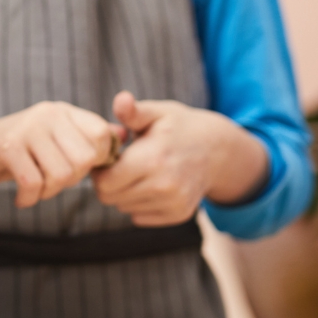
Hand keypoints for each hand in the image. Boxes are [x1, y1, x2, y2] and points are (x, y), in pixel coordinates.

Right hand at [0, 101, 121, 207]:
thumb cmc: (17, 154)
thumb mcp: (53, 141)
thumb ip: (85, 139)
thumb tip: (122, 136)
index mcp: (63, 112)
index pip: (102, 135)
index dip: (95, 161)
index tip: (74, 169)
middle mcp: (48, 114)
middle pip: (84, 159)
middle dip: (70, 181)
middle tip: (49, 182)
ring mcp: (27, 128)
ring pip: (61, 174)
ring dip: (48, 192)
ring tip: (34, 188)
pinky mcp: (6, 146)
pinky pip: (33, 183)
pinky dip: (29, 198)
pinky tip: (21, 198)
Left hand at [91, 91, 268, 225]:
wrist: (217, 149)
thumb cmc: (179, 127)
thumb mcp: (157, 113)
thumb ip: (133, 111)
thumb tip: (121, 99)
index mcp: (152, 160)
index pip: (104, 182)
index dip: (100, 170)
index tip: (109, 158)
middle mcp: (164, 186)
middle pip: (110, 198)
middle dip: (109, 182)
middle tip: (121, 165)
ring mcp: (173, 203)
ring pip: (124, 207)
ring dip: (124, 193)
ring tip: (139, 172)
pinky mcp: (179, 214)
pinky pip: (140, 217)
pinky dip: (139, 204)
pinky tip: (151, 184)